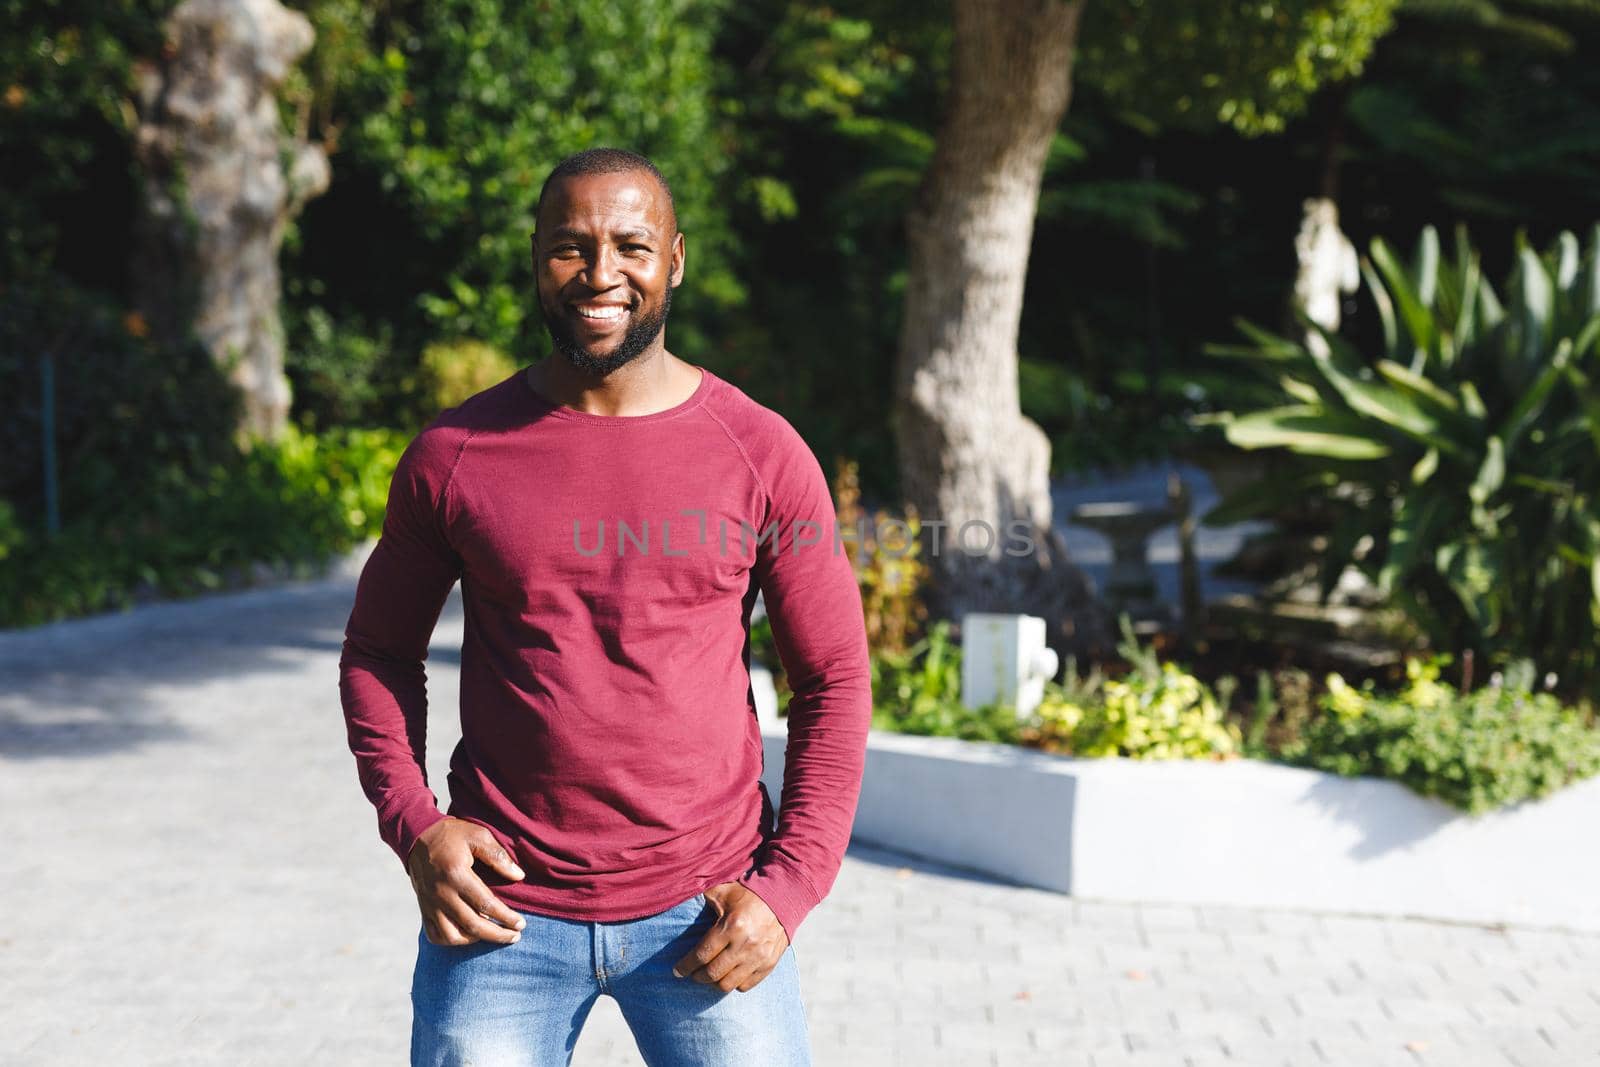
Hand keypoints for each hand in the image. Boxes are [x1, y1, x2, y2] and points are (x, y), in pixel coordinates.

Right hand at [407, 817, 527, 946]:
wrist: (418, 837)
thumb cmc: (453, 835)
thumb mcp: (478, 835)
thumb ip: (498, 856)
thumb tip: (518, 876)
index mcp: (456, 874)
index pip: (486, 904)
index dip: (506, 917)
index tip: (521, 924)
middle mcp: (441, 893)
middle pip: (472, 925)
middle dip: (497, 935)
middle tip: (514, 937)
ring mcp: (430, 904)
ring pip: (452, 936)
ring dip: (475, 941)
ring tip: (492, 934)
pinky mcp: (423, 909)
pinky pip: (435, 935)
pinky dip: (452, 941)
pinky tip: (468, 936)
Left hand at [672, 882, 788, 991]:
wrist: (784, 897)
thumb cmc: (749, 894)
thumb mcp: (724, 891)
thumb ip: (703, 896)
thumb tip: (678, 895)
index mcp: (732, 926)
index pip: (702, 955)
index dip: (686, 966)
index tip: (677, 971)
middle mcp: (745, 945)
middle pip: (713, 974)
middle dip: (697, 977)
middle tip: (692, 973)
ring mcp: (759, 957)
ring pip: (728, 984)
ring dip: (714, 983)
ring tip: (708, 976)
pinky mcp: (769, 964)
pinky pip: (746, 985)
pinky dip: (733, 984)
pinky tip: (728, 975)